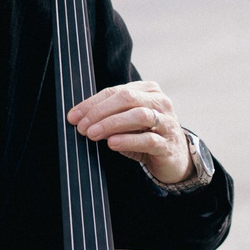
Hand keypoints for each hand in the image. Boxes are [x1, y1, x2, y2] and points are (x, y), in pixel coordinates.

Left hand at [67, 80, 193, 185]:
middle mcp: (160, 102)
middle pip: (127, 99)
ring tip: (93, 134)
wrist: (175, 159)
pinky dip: (128, 140)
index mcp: (148, 91)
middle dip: (99, 112)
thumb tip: (80, 119)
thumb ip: (110, 116)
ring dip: (111, 124)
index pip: (116, 91)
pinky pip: (148, 139)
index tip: (73, 116)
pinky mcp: (168, 144)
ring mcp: (167, 122)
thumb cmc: (147, 136)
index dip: (92, 103)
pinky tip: (112, 144)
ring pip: (138, 116)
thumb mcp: (128, 122)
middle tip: (82, 127)